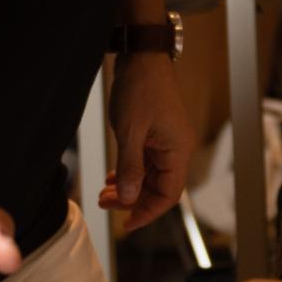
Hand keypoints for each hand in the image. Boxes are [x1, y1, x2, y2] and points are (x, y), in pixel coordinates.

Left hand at [99, 55, 193, 231]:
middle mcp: (176, 149)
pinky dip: (129, 172)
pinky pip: (145, 163)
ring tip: (104, 193)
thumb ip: (131, 168)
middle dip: (132, 200)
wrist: (141, 57)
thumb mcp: (130, 132)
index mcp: (177, 151)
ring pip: (150, 177)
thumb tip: (130, 199)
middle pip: (158, 188)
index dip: (148, 212)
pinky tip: (113, 177)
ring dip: (129, 187)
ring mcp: (166, 142)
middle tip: (105, 204)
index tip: (126, 224)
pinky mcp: (155, 135)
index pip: (169, 195)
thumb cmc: (140, 89)